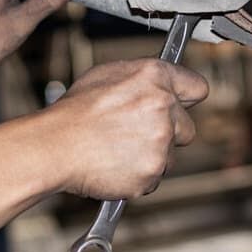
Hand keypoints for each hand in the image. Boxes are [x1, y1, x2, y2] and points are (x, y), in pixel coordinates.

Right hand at [30, 59, 208, 199]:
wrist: (54, 146)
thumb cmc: (75, 111)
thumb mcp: (108, 75)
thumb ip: (144, 78)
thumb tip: (162, 84)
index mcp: (154, 76)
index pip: (197, 87)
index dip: (187, 99)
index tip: (182, 106)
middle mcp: (164, 105)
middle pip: (187, 127)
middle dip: (168, 133)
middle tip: (136, 134)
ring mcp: (160, 140)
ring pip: (170, 155)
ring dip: (152, 155)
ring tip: (119, 149)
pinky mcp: (153, 170)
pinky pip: (155, 176)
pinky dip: (139, 175)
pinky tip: (116, 164)